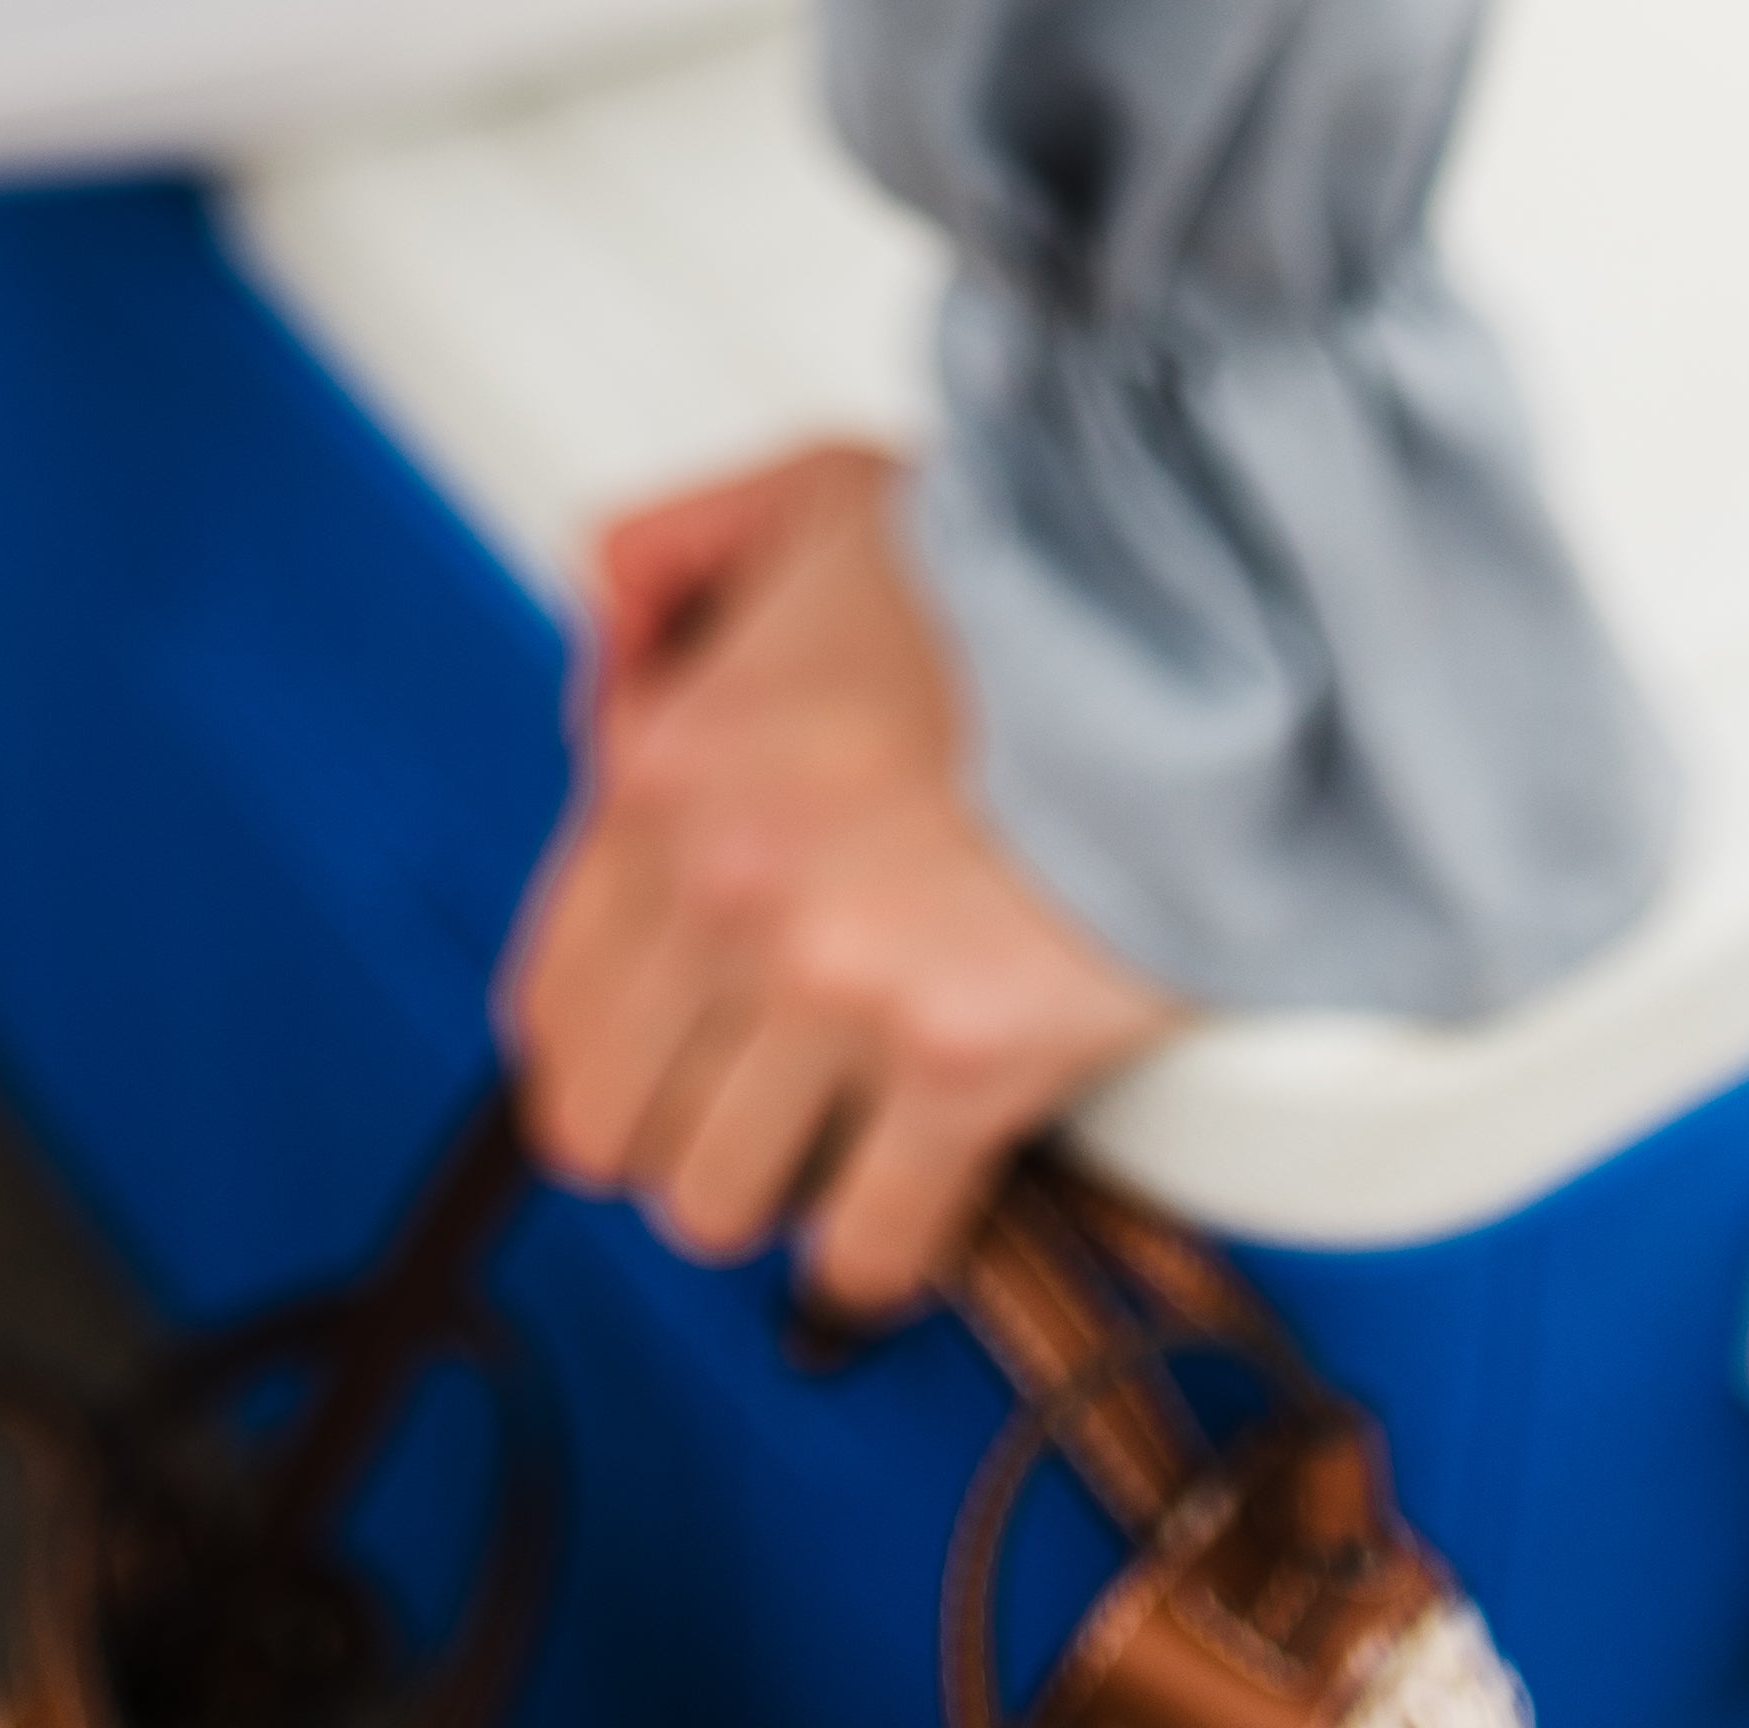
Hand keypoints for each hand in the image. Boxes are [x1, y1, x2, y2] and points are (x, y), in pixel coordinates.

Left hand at [498, 439, 1182, 1316]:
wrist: (1196, 618)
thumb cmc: (1031, 562)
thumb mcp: (810, 497)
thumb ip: (673, 556)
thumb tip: (610, 662)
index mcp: (671, 765)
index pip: (552, 996)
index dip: (597, 1050)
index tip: (647, 1061)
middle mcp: (728, 888)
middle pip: (609, 1125)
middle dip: (670, 1127)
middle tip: (740, 1106)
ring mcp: (835, 985)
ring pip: (716, 1201)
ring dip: (772, 1188)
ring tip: (829, 1140)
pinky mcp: (958, 1062)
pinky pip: (867, 1246)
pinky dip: (876, 1252)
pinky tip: (899, 1205)